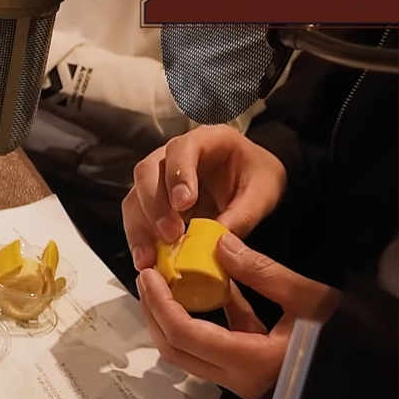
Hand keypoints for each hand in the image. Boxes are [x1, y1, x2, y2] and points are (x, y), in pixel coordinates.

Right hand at [123, 125, 286, 270]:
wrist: (252, 181)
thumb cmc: (257, 178)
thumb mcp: (262, 194)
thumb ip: (242, 215)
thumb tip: (215, 244)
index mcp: (206, 140)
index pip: (181, 149)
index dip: (178, 175)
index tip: (184, 204)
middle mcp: (174, 155)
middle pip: (147, 172)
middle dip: (154, 206)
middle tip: (171, 234)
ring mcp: (159, 177)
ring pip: (135, 196)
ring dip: (140, 227)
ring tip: (151, 256)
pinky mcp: (153, 200)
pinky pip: (136, 216)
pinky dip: (139, 238)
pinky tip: (147, 258)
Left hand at [135, 233, 339, 398]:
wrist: (371, 374)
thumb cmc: (346, 337)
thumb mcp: (310, 299)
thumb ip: (263, 272)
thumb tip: (219, 243)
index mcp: (249, 363)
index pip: (184, 333)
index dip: (160, 303)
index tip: (149, 274)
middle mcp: (237, 380)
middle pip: (175, 348)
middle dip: (154, 312)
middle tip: (148, 276)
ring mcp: (241, 381)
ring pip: (188, 351)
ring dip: (171, 317)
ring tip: (165, 282)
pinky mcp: (249, 373)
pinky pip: (215, 347)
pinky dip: (205, 320)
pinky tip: (210, 289)